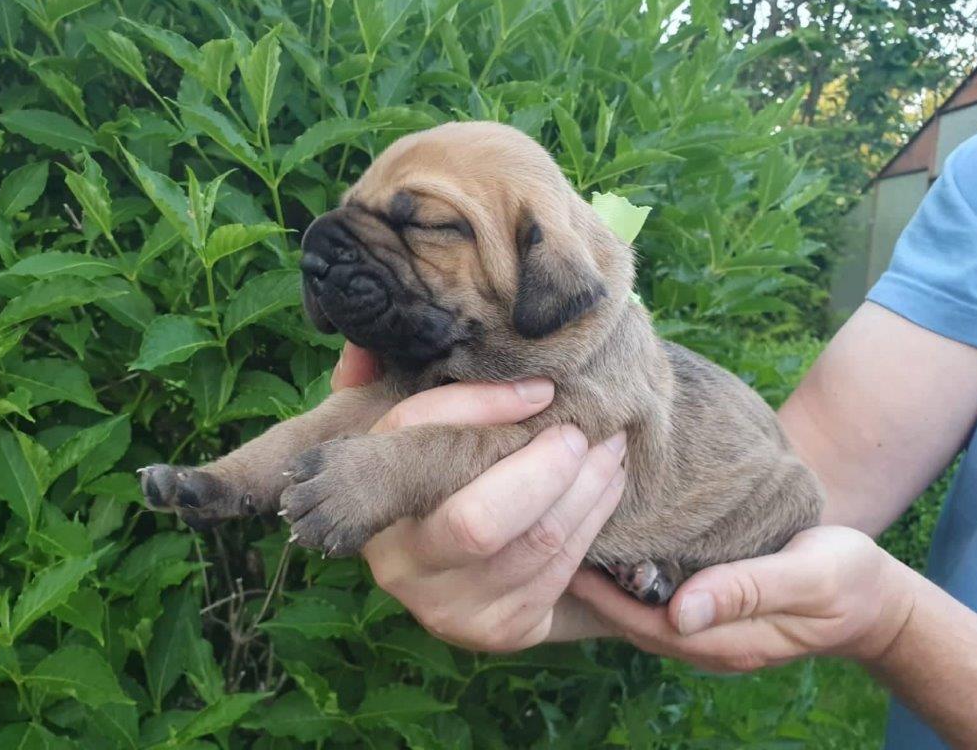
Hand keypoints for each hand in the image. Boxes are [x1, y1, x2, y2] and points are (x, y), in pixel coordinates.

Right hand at [331, 342, 623, 651]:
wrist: (451, 572)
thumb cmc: (435, 481)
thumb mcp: (408, 437)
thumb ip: (394, 390)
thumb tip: (366, 346)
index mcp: (369, 498)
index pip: (417, 437)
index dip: (483, 406)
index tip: (543, 389)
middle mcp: (400, 563)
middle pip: (479, 521)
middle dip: (546, 469)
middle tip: (584, 432)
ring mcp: (449, 607)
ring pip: (534, 544)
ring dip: (588, 489)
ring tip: (610, 449)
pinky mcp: (498, 631)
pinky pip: (559, 573)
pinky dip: (594, 521)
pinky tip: (607, 486)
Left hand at [569, 526, 916, 671]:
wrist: (876, 598)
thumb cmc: (845, 582)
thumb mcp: (807, 580)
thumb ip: (747, 591)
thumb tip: (682, 612)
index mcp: (725, 640)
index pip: (643, 622)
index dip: (601, 594)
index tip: (563, 555)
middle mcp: (706, 641)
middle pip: (631, 619)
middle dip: (590, 586)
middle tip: (549, 537)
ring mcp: (708, 629)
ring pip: (640, 609)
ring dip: (606, 579)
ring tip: (569, 535)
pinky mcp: (713, 609)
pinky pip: (659, 597)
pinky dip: (631, 574)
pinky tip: (612, 544)